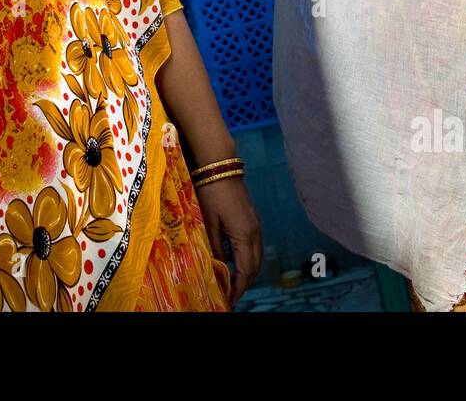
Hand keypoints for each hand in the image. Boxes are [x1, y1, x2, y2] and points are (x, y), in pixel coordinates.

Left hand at [195, 175, 262, 306]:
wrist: (220, 165)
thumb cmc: (210, 192)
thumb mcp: (208, 222)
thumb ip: (214, 246)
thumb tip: (217, 267)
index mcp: (244, 235)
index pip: (245, 270)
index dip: (238, 288)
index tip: (229, 300)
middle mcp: (255, 232)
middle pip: (255, 266)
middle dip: (244, 283)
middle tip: (231, 295)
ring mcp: (256, 224)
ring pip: (257, 256)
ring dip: (248, 272)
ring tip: (233, 283)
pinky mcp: (252, 218)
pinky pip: (255, 246)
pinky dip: (248, 259)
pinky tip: (235, 262)